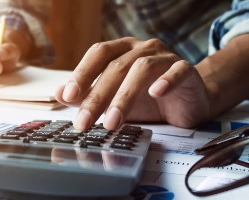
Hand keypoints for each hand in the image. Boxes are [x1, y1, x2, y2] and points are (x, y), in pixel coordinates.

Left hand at [55, 37, 210, 129]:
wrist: (188, 101)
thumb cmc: (149, 100)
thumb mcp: (115, 100)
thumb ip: (89, 95)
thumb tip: (59, 94)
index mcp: (124, 50)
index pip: (99, 54)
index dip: (82, 73)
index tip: (68, 96)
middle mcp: (143, 48)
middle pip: (117, 66)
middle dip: (98, 96)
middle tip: (84, 121)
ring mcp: (166, 57)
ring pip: (143, 68)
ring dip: (125, 96)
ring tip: (112, 122)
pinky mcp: (187, 70)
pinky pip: (178, 71)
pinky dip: (167, 81)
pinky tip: (156, 93)